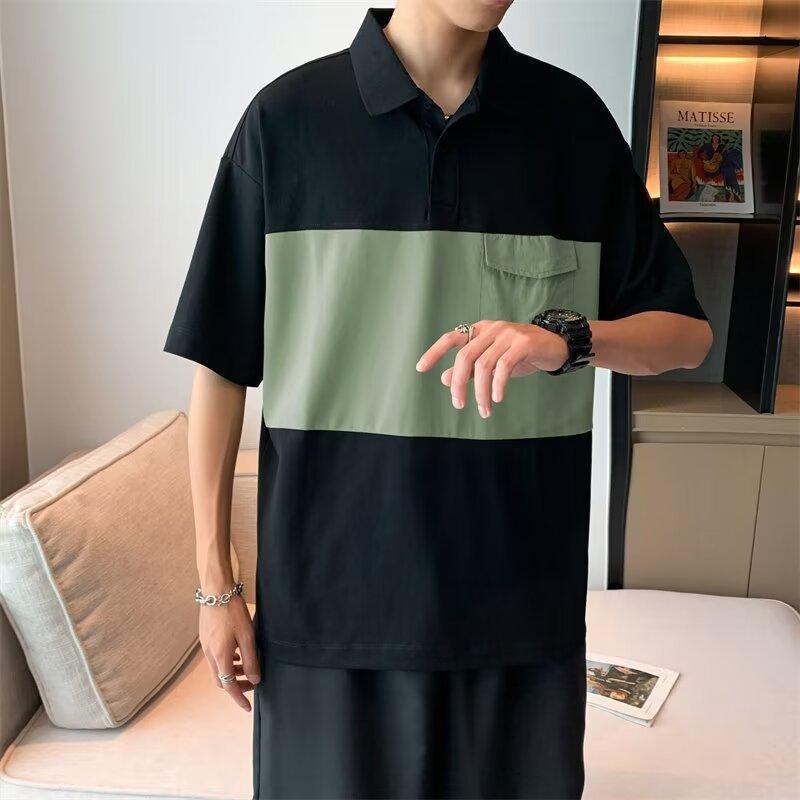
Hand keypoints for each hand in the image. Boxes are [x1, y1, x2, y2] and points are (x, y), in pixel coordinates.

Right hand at [199, 594, 260, 710]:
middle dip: (236, 686)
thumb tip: (255, 679)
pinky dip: (227, 661)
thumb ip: (251, 659)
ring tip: (247, 666)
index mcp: (220, 656)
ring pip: (218, 669)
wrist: (216, 591)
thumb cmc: (233, 612)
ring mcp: (206, 646)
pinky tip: (237, 653)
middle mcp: (210, 654)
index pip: (229, 686)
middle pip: (221, 680)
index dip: (238, 698)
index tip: (247, 707)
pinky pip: (215, 657)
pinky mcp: (206, 638)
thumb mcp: (247, 636)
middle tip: (251, 683)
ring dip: (232, 672)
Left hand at [415, 320, 568, 417]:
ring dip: (480, 392)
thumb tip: (444, 379)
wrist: (557, 346)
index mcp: (480, 330)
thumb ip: (470, 369)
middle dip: (458, 384)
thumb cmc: (522, 355)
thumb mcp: (493, 362)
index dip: (434, 352)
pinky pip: (503, 366)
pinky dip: (497, 385)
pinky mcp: (523, 343)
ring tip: (483, 410)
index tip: (420, 368)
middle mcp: (491, 328)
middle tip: (459, 405)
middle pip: (465, 356)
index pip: (451, 338)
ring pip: (484, 365)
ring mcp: (508, 334)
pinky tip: (496, 399)